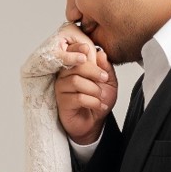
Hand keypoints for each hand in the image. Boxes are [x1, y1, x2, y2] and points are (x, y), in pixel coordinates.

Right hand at [54, 28, 117, 145]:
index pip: (71, 53)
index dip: (78, 49)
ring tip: (100, 96)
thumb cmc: (98, 101)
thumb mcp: (109, 83)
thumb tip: (101, 54)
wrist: (94, 123)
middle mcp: (65, 76)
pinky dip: (93, 102)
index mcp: (74, 68)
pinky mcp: (62, 103)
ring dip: (94, 89)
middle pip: (76, 66)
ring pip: (76, 82)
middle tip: (104, 79)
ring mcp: (61, 89)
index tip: (88, 49)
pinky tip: (99, 106)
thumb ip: (106, 68)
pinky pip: (78, 98)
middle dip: (94, 72)